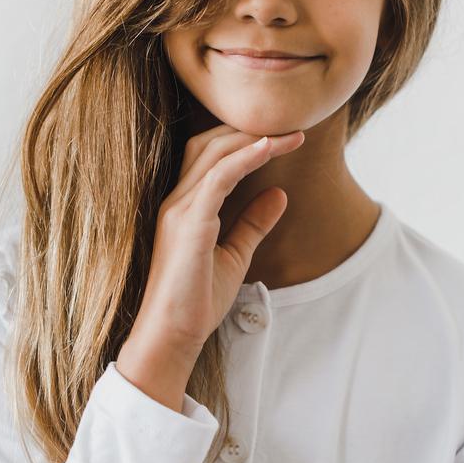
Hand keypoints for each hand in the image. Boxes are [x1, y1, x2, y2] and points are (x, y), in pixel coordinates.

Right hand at [131, 123, 304, 360]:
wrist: (171, 336)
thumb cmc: (196, 302)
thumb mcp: (234, 256)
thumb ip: (253, 224)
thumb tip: (280, 195)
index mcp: (185, 206)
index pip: (212, 155)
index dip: (246, 140)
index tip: (286, 137)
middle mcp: (177, 201)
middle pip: (210, 144)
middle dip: (251, 129)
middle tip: (292, 127)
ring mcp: (179, 210)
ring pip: (214, 154)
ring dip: (255, 139)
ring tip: (289, 134)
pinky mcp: (188, 224)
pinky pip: (218, 178)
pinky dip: (245, 158)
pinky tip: (269, 149)